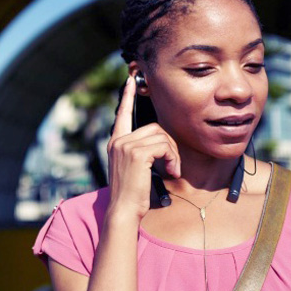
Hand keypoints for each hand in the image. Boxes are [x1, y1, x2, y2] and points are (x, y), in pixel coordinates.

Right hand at [106, 76, 180, 220]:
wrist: (123, 210)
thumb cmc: (131, 193)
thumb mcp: (132, 167)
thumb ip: (140, 150)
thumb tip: (160, 140)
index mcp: (116, 142)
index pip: (122, 114)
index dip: (128, 96)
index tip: (131, 80)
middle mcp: (119, 141)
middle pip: (154, 128)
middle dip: (169, 145)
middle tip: (173, 164)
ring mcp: (126, 145)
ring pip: (162, 137)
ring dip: (173, 154)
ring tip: (172, 170)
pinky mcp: (137, 153)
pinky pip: (164, 146)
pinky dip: (173, 159)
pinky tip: (172, 172)